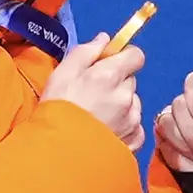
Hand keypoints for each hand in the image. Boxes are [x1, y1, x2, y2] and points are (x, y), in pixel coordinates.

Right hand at [42, 33, 145, 151]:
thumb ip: (86, 52)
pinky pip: (136, 126)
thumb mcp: (62, 74)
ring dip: (122, 105)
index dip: (125, 57)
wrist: (55, 153)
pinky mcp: (133, 140)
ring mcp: (131, 120)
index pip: (136, 55)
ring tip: (97, 116)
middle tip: (95, 94)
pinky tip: (107, 130)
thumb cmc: (56, 111)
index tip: (111, 64)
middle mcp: (126, 97)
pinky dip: (126, 126)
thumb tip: (104, 39)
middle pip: (131, 80)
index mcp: (110, 76)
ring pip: (134, 103)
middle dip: (117, 83)